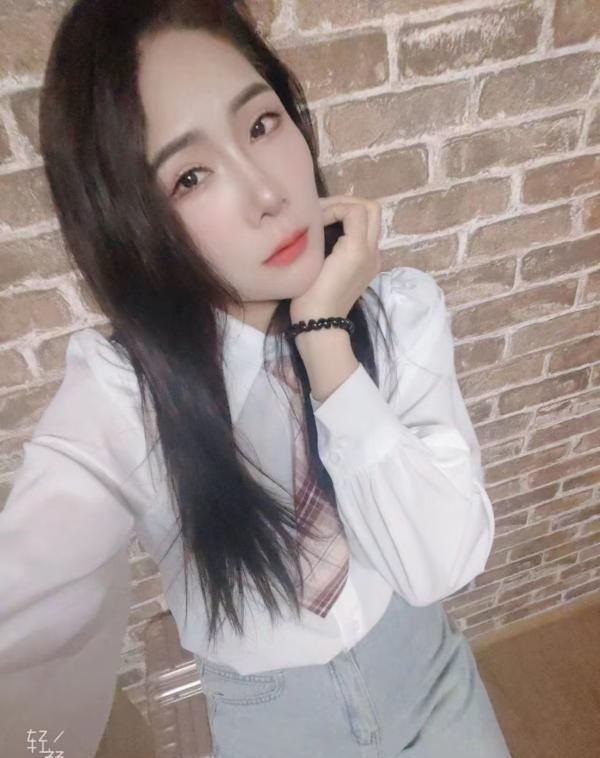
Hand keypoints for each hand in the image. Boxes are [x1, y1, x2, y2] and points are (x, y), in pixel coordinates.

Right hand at [289, 195, 382, 322]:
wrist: (320, 323)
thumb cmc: (310, 292)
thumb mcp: (313, 258)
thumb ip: (323, 231)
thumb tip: (321, 217)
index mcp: (359, 249)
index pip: (355, 209)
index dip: (333, 207)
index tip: (315, 218)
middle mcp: (373, 252)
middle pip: (372, 209)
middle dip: (347, 203)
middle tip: (324, 210)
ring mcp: (374, 260)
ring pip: (371, 222)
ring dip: (350, 214)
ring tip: (326, 220)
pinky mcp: (369, 267)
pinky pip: (367, 236)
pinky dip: (352, 228)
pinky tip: (333, 235)